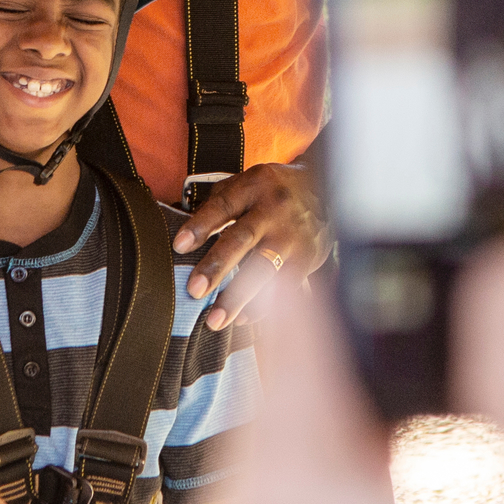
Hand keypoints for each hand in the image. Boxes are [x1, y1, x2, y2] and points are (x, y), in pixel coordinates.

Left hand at [174, 162, 328, 329]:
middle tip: (194, 291)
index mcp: (254, 187)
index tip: (178, 246)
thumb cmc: (272, 191)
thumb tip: (187, 236)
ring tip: (216, 320)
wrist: (324, 189)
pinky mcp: (307, 258)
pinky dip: (263, 306)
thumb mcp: (247, 182)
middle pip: (242, 239)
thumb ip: (218, 204)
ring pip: (264, 269)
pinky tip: (243, 319)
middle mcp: (274, 210)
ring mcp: (293, 236)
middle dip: (217, 267)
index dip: (201, 225)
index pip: (223, 205)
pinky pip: (283, 287)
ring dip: (239, 297)